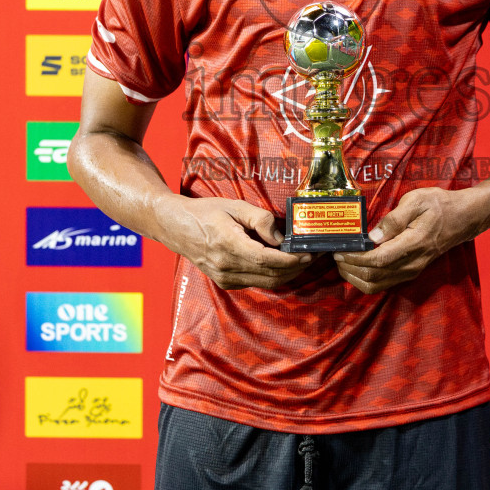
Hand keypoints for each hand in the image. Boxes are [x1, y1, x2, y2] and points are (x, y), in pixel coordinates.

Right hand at [159, 196, 310, 289]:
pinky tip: (283, 264)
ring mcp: (225, 277)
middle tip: (313, 256)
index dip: (291, 260)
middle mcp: (227, 266)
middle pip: (271, 275)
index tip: (308, 254)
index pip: (267, 260)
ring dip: (288, 274)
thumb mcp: (234, 206)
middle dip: (296, 268)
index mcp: (229, 245)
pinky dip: (273, 276)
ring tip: (303, 260)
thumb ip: (260, 219)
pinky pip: (256, 283)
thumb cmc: (205, 212)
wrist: (176, 227)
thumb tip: (280, 236)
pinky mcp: (225, 282)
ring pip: (266, 283)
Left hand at [331, 187, 474, 294]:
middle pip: (374, 276)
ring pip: (378, 285)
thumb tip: (374, 236)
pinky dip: (367, 279)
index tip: (340, 252)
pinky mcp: (410, 271)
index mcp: (413, 244)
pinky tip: (357, 267)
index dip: (355, 259)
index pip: (378, 260)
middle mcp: (412, 263)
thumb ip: (394, 219)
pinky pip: (384, 283)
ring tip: (342, 264)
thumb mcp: (417, 200)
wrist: (462, 218)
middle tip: (336, 256)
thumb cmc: (439, 205)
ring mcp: (412, 270)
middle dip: (351, 269)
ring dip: (356, 278)